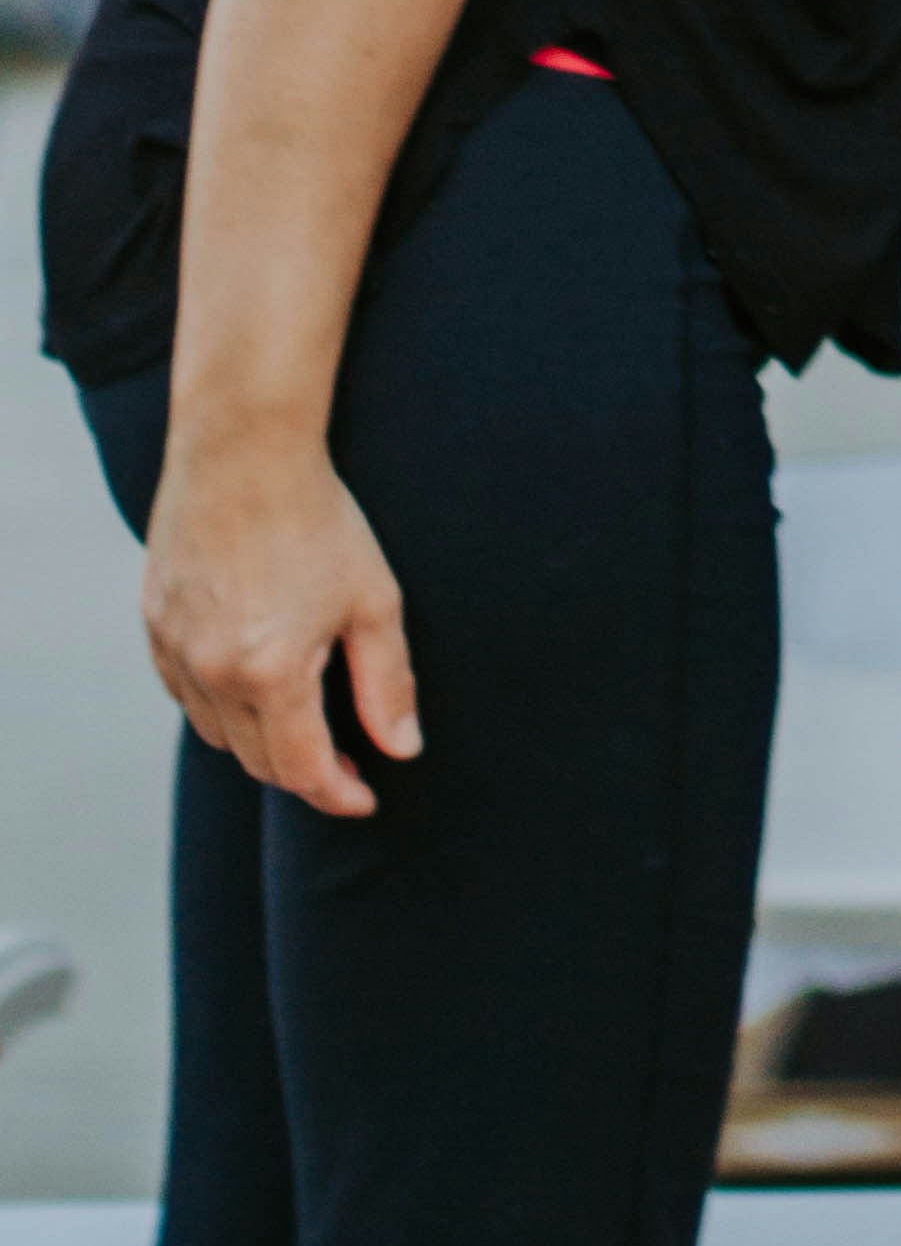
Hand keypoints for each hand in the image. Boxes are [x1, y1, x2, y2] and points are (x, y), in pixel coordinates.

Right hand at [143, 435, 420, 817]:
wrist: (244, 449)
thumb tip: (402, 748)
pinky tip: (252, 680)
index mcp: (270, 672)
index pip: (301, 770)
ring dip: (259, 739)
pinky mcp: (154, 625)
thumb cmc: (319, 518)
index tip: (365, 795)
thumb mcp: (374, 600)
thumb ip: (388, 682)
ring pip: (216, 731)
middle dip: (304, 770)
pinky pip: (185, 693)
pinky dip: (219, 703)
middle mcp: (212, 672)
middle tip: (345, 759)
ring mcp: (175, 649)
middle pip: (257, 759)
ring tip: (302, 718)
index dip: (337, 792)